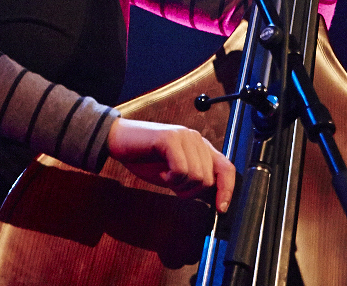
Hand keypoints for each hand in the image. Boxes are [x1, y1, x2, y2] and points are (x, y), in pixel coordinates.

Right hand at [106, 117, 235, 212]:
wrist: (120, 140)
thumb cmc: (147, 158)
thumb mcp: (175, 174)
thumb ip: (194, 180)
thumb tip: (213, 199)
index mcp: (201, 147)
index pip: (226, 168)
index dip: (227, 190)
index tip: (221, 209)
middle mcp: (197, 139)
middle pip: (209, 179)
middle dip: (191, 192)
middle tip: (173, 186)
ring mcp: (185, 136)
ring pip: (197, 176)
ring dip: (179, 185)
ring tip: (166, 177)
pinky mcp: (171, 138)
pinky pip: (181, 170)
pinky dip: (171, 178)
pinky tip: (162, 172)